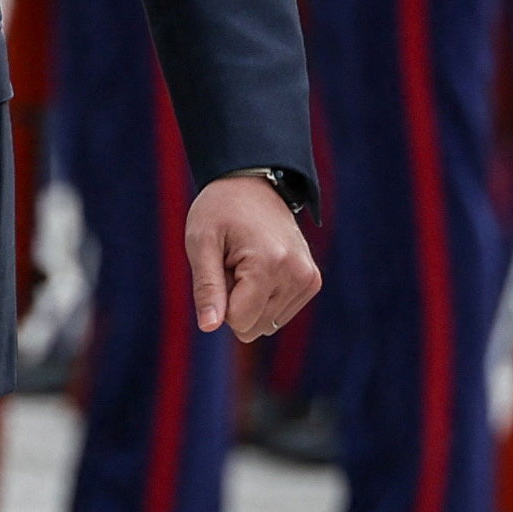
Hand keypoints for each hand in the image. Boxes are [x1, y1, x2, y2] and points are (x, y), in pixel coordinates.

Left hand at [184, 173, 318, 341]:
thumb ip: (206, 287)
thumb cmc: (220, 210)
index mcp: (270, 264)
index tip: (221, 265)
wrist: (253, 184)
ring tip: (245, 264)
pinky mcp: (311, 282)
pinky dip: (264, 299)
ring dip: (249, 301)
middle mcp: (298, 274)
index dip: (219, 300)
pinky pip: (278, 316)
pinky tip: (261, 268)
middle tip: (231, 264)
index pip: (238, 321)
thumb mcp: (201, 242)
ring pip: (266, 325)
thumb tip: (209, 327)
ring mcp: (309, 279)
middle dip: (234, 302)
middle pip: (252, 327)